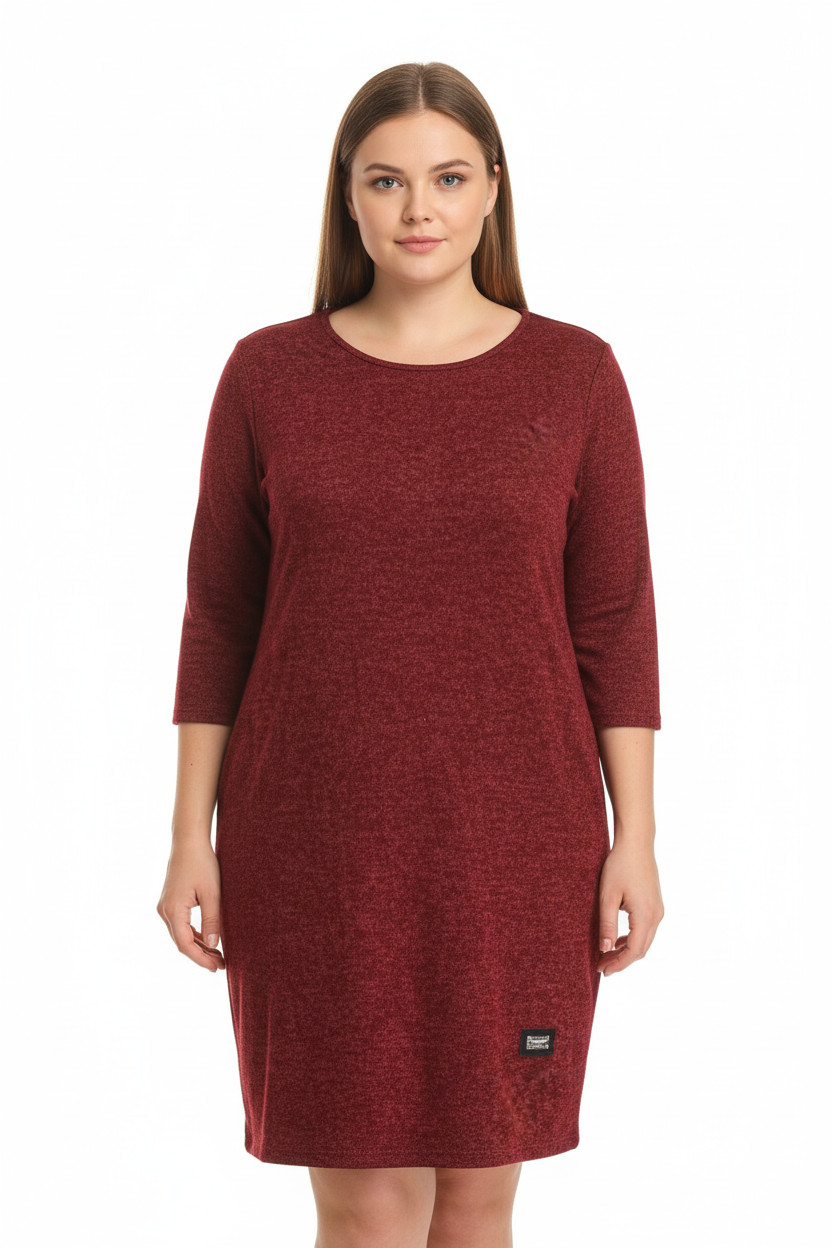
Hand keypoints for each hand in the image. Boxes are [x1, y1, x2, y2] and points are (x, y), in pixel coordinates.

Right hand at [157, 837, 225, 971]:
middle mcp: (164, 911)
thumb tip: (214, 946)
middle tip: (221, 965)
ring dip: (198, 945)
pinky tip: (209, 940)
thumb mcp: (212, 893)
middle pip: (181, 942)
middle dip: (201, 955)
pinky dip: (194, 934)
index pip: (185, 944)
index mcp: (173, 910)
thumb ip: (212, 920)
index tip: (217, 967)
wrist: (189, 841)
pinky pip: (180, 925)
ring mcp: (165, 906)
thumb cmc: (202, 864)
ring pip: (180, 934)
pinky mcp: (169, 902)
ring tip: (218, 956)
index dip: (201, 959)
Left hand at [596, 840, 663, 976]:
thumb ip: (607, 924)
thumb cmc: (619, 866)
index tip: (602, 970)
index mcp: (645, 916)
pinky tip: (618, 939)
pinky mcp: (656, 904)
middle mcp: (656, 915)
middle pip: (641, 949)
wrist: (636, 844)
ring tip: (606, 954)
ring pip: (645, 940)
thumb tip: (605, 950)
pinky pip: (646, 929)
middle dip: (622, 960)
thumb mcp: (607, 896)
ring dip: (627, 950)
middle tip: (601, 965)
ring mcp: (658, 910)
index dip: (618, 963)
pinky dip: (633, 938)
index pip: (634, 951)